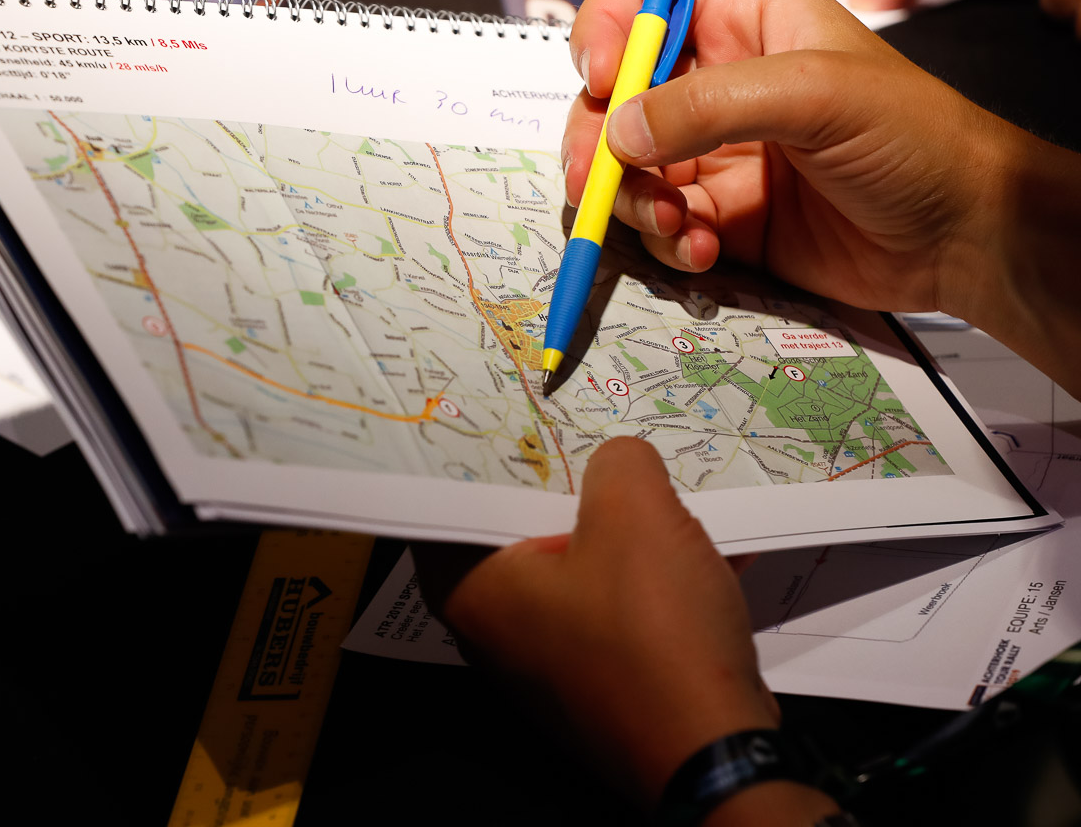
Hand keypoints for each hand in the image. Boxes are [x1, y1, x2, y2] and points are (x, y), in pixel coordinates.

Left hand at [436, 437, 779, 801]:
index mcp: (474, 590)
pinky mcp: (601, 681)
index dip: (481, 454)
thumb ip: (618, 463)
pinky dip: (647, 575)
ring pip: (574, 568)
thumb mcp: (636, 514)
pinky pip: (615, 607)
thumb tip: (618, 461)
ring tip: (653, 480)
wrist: (717, 754)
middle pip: (516, 531)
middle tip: (589, 433)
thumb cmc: (653, 631)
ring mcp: (548, 662)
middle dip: (563, 484)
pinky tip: (695, 544)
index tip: (509, 413)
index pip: (450, 504)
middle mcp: (495, 631)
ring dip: (618, 529)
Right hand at [560, 0, 1080, 403]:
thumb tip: (618, 135)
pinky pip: (661, 228)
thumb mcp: (815, 95)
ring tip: (676, 225)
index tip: (602, 81)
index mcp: (741, 20)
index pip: (639, 4)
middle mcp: (715, 83)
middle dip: (599, 143)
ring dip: (634, 203)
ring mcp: (714, 154)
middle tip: (601, 183)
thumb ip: (708, 106)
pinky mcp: (719, 217)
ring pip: (626, 171)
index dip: (606, 36)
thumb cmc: (910, 136)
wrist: (960, 234)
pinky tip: (706, 251)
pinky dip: (668, 244)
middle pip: (612, 99)